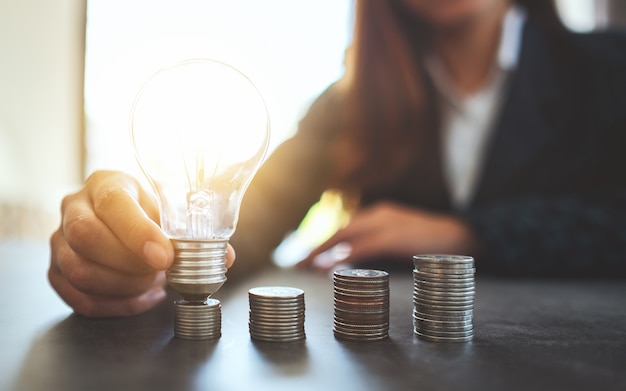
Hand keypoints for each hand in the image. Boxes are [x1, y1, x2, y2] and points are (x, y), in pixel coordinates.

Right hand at [49, 170, 235, 316]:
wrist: (119, 218)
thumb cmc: (148, 212)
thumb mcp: (169, 211)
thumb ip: (194, 234)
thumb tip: (223, 257)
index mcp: (106, 184)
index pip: (113, 205)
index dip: (138, 234)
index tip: (165, 257)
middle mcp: (75, 207)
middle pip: (86, 238)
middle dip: (129, 264)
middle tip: (159, 273)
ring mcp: (59, 239)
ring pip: (79, 270)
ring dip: (122, 287)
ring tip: (152, 285)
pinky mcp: (55, 269)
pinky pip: (77, 297)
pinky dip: (114, 306)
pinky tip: (141, 300)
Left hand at [298, 201, 479, 271]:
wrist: (466, 236)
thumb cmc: (432, 243)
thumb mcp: (400, 241)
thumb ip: (375, 247)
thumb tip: (347, 261)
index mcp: (379, 215)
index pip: (344, 227)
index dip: (322, 241)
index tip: (305, 255)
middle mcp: (379, 214)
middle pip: (339, 230)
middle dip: (316, 246)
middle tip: (296, 263)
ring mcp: (387, 223)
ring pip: (345, 235)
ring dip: (323, 251)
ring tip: (306, 265)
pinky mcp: (395, 237)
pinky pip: (362, 247)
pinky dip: (343, 257)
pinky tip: (330, 267)